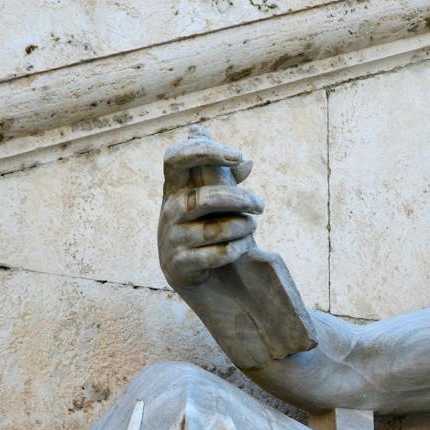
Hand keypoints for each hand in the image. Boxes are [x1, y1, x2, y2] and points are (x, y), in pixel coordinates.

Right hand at [159, 126, 264, 292]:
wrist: (193, 279)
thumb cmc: (207, 230)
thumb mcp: (214, 202)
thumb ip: (226, 180)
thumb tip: (247, 162)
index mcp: (175, 188)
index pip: (175, 158)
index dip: (204, 150)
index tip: (237, 155)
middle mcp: (170, 211)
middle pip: (205, 198)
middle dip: (240, 200)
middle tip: (259, 205)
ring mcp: (172, 239)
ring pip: (215, 229)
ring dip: (242, 226)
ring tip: (252, 227)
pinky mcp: (179, 267)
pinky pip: (217, 254)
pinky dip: (236, 249)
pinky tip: (242, 248)